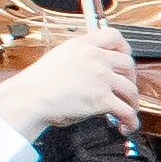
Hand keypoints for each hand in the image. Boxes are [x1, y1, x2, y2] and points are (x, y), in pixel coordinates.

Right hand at [0, 17, 143, 147]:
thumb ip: (79, 58)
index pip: (114, 36)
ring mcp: (100, 78)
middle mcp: (94, 58)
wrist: (28, 98)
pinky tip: (127, 125)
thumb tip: (93, 66)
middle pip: (128, 64)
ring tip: (127, 111)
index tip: (125, 58)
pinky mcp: (101, 98)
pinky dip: (131, 121)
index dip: (124, 48)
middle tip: (125, 89)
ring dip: (132, 103)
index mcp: (82, 46)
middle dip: (130, 78)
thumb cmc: (37, 84)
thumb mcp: (58, 57)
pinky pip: (126, 111)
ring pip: (131, 89)